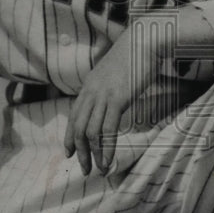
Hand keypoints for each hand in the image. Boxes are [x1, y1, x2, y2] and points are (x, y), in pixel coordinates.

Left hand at [64, 25, 158, 174]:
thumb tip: (111, 99)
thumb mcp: (115, 73)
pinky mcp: (116, 99)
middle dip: (80, 150)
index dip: (70, 135)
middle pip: (77, 126)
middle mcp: (90, 91)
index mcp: (89, 86)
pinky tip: (108, 161)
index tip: (69, 152)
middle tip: (83, 168)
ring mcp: (102, 95)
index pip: (74, 115)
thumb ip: (109, 87)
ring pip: (90, 131)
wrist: (144, 41)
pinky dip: (107, 148)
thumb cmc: (134, 56)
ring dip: (93, 154)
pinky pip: (108, 129)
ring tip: (98, 170)